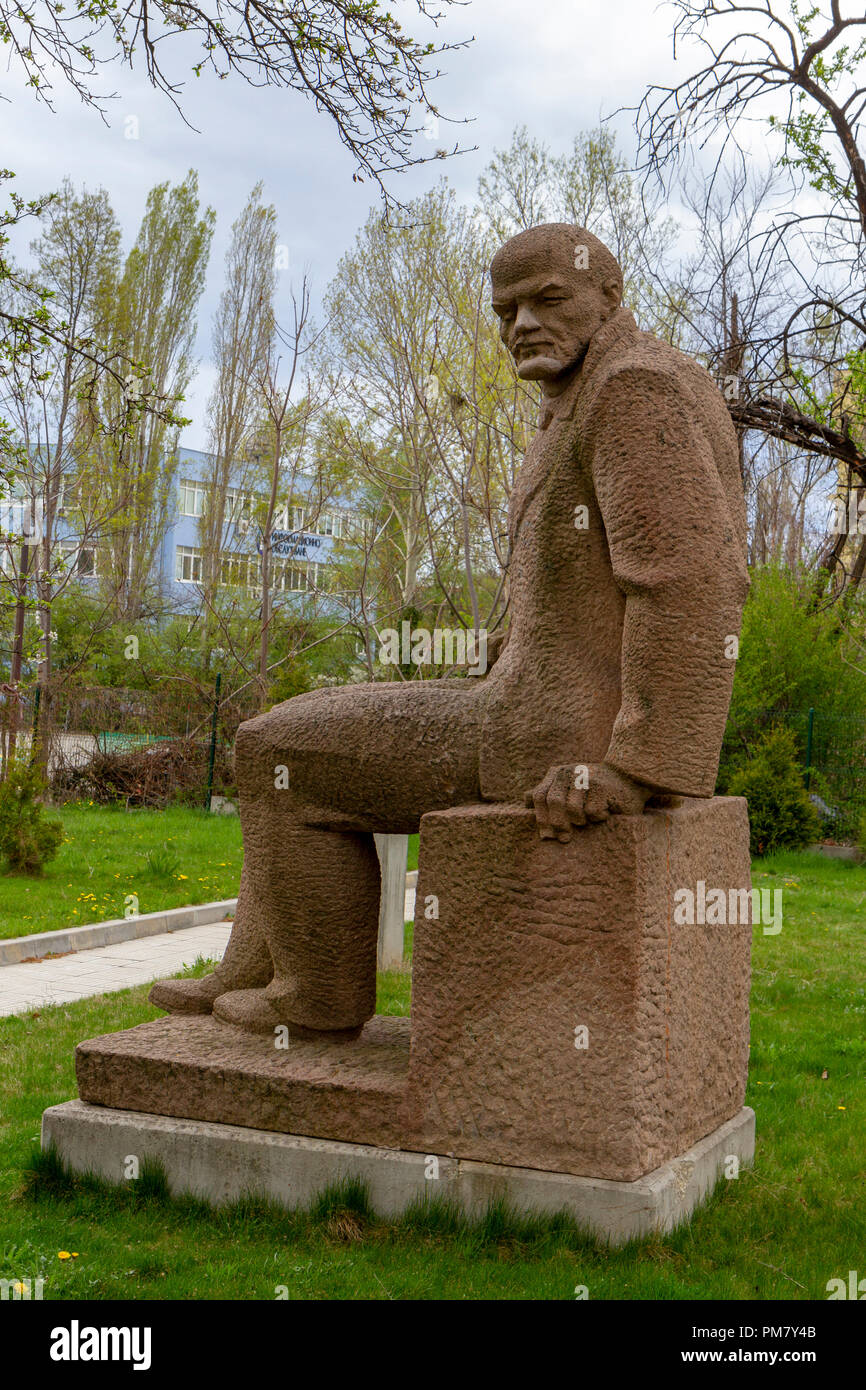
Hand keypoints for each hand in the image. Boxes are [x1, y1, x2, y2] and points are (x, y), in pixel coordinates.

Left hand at [525, 762, 650, 841]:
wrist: (630, 778)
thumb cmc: (596, 788)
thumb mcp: (570, 787)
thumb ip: (548, 791)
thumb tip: (524, 801)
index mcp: (557, 773)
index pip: (539, 796)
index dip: (540, 818)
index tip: (546, 835)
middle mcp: (569, 771)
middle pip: (553, 802)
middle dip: (557, 824)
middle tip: (564, 838)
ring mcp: (586, 777)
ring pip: (572, 809)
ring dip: (579, 820)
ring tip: (587, 821)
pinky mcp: (602, 786)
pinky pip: (591, 812)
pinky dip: (597, 818)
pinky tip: (604, 812)